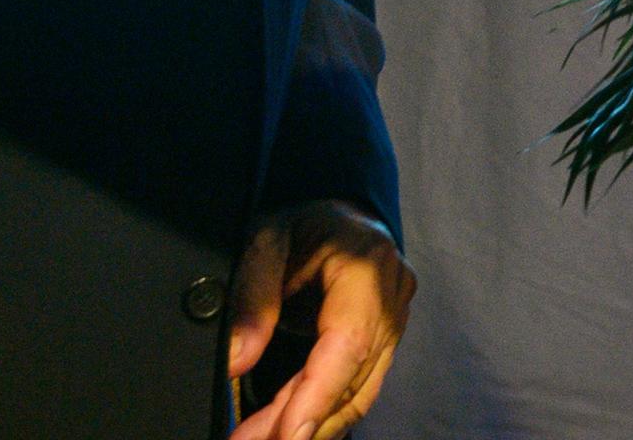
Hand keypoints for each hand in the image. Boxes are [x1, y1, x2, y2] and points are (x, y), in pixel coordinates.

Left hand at [228, 201, 414, 439]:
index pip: (348, 341)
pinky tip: (292, 431)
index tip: (286, 435)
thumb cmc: (303, 222)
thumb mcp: (266, 239)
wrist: (342, 214)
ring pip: (359, 391)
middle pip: (352, 377)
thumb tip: (236, 359)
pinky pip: (360, 387)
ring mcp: (396, 320)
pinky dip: (324, 413)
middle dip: (301, 421)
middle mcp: (392, 295)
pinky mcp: (388, 339)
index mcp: (366, 263)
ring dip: (312, 425)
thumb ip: (253, 295)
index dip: (318, 394)